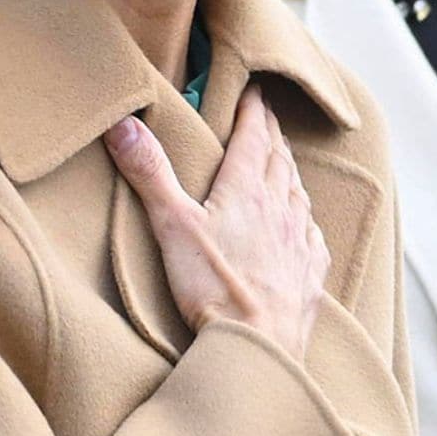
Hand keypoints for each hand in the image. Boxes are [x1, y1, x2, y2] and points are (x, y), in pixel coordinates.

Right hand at [104, 83, 329, 360]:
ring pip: (298, 191)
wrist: (259, 345)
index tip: (254, 90)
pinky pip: (312, 234)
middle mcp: (280, 207)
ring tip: (283, 159)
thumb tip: (124, 125)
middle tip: (267, 116)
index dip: (253, 109)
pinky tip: (303, 222)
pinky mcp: (310, 273)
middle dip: (271, 133)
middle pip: (279, 158)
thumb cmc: (213, 287)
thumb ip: (150, 173)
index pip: (254, 136)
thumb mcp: (172, 226)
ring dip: (289, 169)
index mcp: (247, 189)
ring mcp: (299, 240)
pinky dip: (305, 216)